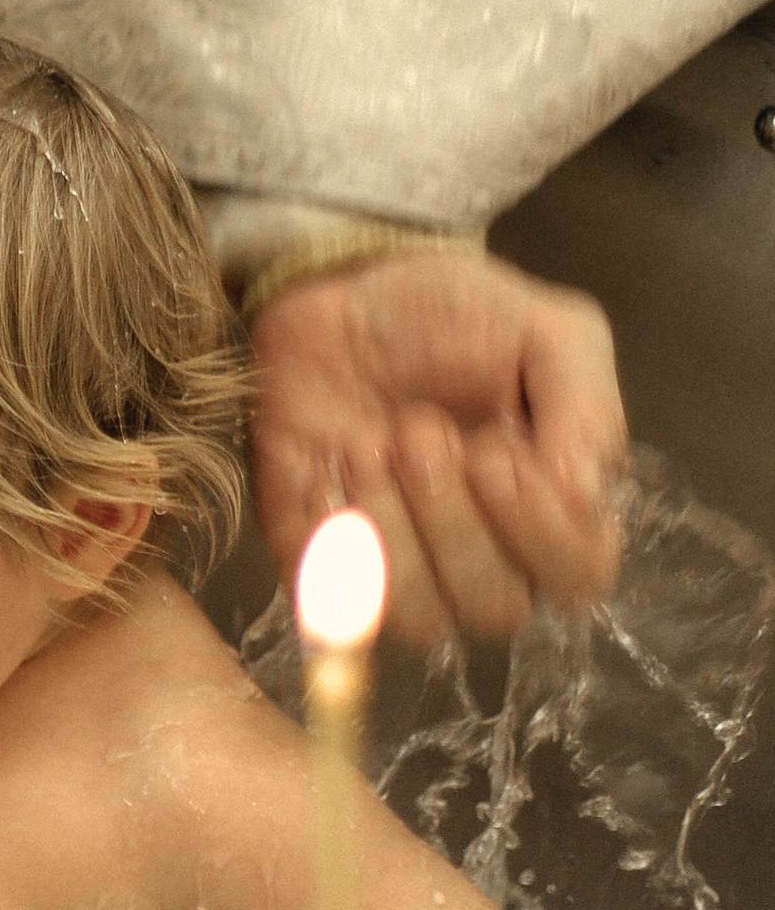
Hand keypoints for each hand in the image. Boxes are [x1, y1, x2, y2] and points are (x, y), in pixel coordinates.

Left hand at [248, 248, 626, 643]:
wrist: (342, 289)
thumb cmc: (457, 315)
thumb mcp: (549, 329)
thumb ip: (586, 406)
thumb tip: (584, 497)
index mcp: (557, 508)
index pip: (580, 576)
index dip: (542, 529)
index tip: (497, 447)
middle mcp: (489, 556)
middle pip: (497, 609)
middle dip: (453, 518)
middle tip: (420, 426)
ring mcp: (404, 571)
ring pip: (421, 620)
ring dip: (390, 526)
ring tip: (365, 440)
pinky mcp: (324, 567)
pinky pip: (335, 603)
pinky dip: (330, 532)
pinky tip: (323, 463)